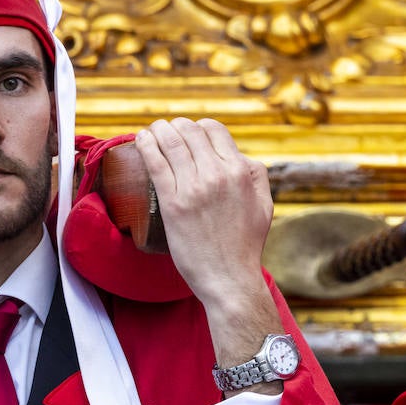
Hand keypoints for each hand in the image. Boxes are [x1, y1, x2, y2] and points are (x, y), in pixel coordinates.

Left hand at [134, 119, 284, 382]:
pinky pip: (155, 162)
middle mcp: (219, 175)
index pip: (214, 130)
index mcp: (242, 173)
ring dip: (157, 130)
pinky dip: (145, 144)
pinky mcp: (173, 202)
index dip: (199, 127)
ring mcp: (194, 188)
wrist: (229, 278)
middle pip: (189, 131)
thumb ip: (256, 176)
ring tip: (151, 132)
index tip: (190, 135)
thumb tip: (240, 157)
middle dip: (175, 127)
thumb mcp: (264, 205)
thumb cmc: (246, 244)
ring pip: (169, 141)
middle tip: (167, 133)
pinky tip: (141, 140)